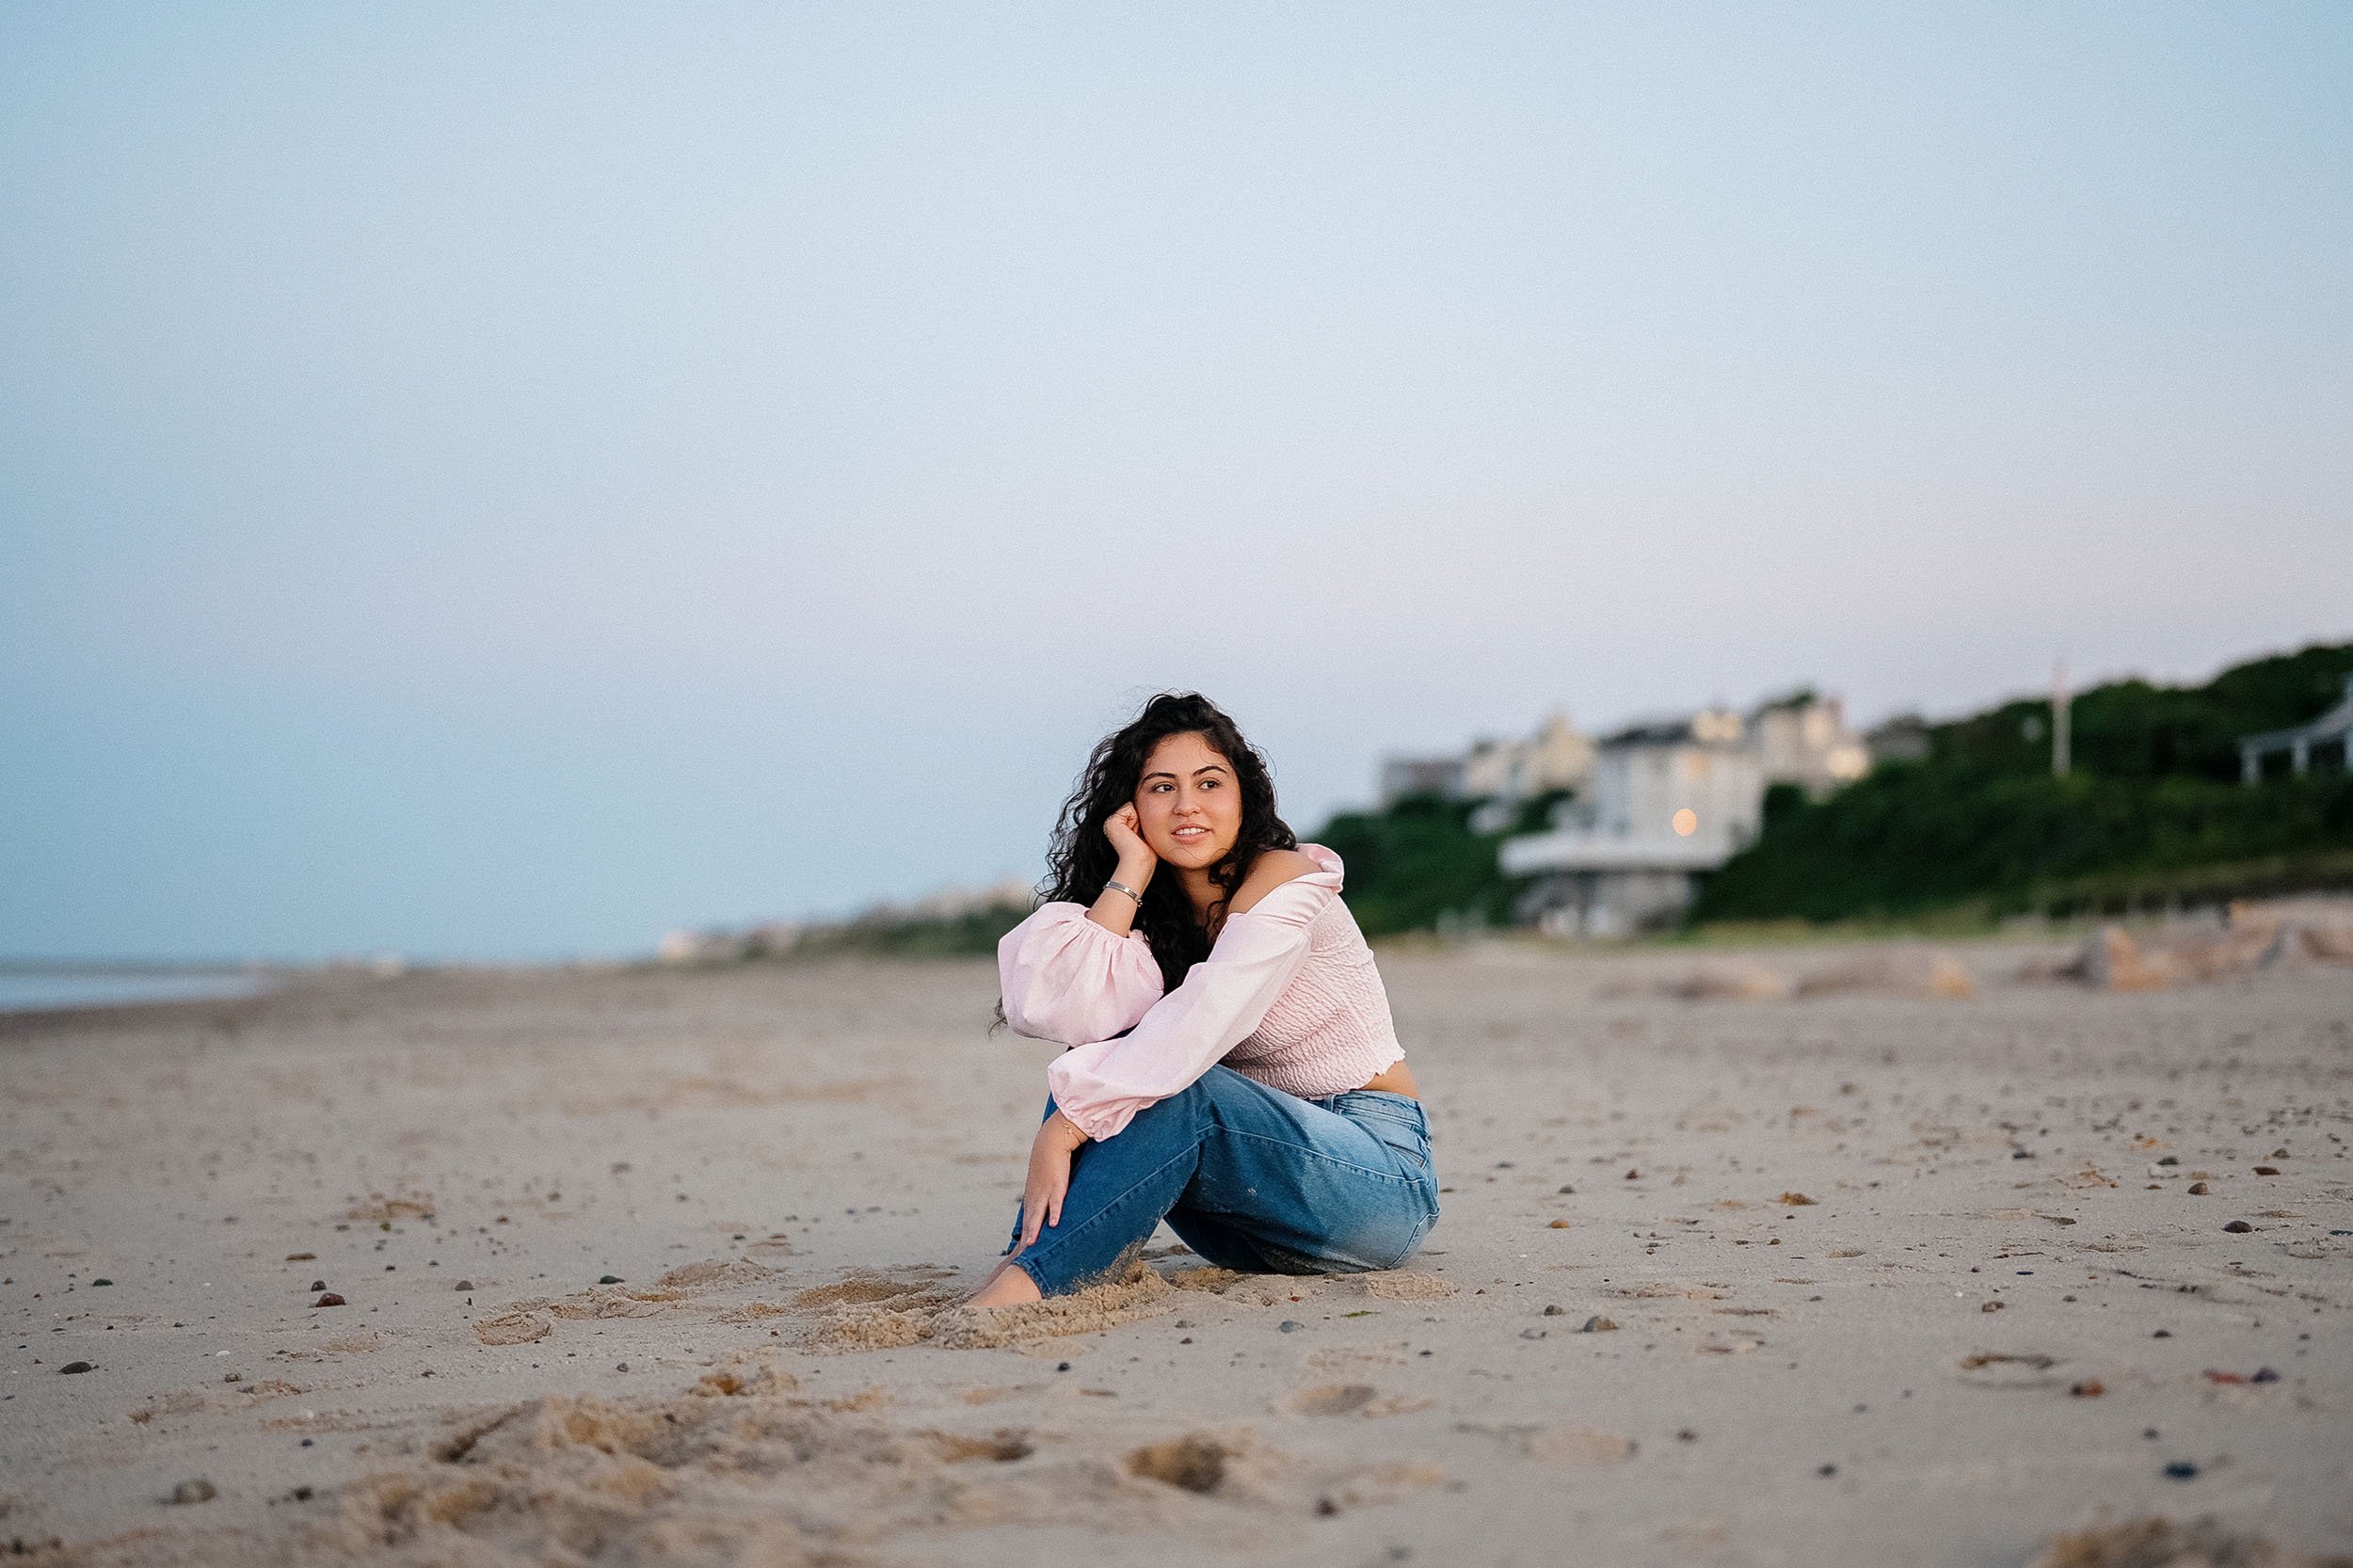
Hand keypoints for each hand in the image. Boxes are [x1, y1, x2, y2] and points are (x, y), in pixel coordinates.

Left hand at [1014, 1111, 1089, 1251]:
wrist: (1051, 1141)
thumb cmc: (1049, 1160)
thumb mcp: (1045, 1179)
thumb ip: (1045, 1192)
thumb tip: (1048, 1203)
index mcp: (1033, 1196)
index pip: (1027, 1219)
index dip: (1025, 1234)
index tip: (1022, 1250)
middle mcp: (1036, 1196)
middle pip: (1029, 1221)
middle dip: (1026, 1237)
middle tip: (1022, 1256)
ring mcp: (1045, 1191)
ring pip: (1039, 1214)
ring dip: (1035, 1230)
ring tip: (1031, 1245)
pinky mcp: (1057, 1185)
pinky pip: (1056, 1202)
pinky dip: (1055, 1213)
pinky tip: (1055, 1224)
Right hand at [1103, 803, 1152, 873]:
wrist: (1140, 863)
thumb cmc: (1146, 854)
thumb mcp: (1145, 833)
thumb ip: (1143, 821)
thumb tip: (1149, 807)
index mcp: (1118, 827)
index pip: (1136, 811)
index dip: (1143, 820)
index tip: (1141, 836)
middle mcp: (1112, 824)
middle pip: (1134, 807)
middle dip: (1141, 819)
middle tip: (1139, 836)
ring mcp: (1110, 822)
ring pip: (1132, 807)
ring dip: (1139, 820)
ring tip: (1136, 835)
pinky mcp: (1112, 821)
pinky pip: (1129, 807)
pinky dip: (1135, 818)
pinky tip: (1133, 833)